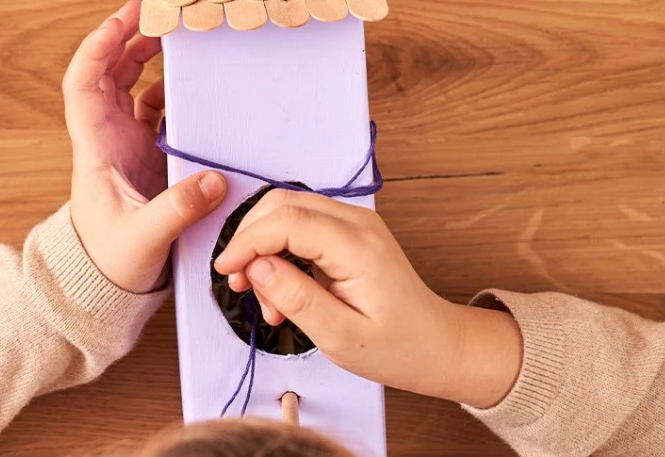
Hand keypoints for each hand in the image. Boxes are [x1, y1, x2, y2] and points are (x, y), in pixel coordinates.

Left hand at [65, 0, 226, 293]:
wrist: (101, 286)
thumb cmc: (108, 263)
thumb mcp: (143, 239)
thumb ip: (177, 210)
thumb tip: (212, 180)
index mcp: (96, 147)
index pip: (84, 83)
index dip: (99, 47)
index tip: (123, 21)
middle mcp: (106, 138)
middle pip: (109, 72)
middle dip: (128, 37)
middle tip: (157, 11)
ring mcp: (125, 145)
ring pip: (131, 86)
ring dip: (148, 58)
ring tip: (176, 36)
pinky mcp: (144, 158)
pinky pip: (153, 110)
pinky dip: (169, 91)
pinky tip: (190, 85)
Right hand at [211, 191, 521, 407]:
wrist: (437, 345)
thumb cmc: (398, 347)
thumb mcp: (340, 337)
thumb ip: (296, 299)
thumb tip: (258, 267)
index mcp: (357, 247)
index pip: (286, 221)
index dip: (247, 242)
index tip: (227, 272)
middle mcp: (357, 223)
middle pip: (283, 204)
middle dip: (250, 240)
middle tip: (241, 285)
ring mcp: (354, 224)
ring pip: (288, 211)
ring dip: (264, 248)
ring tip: (268, 300)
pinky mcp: (349, 233)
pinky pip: (301, 227)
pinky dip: (280, 252)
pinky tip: (283, 292)